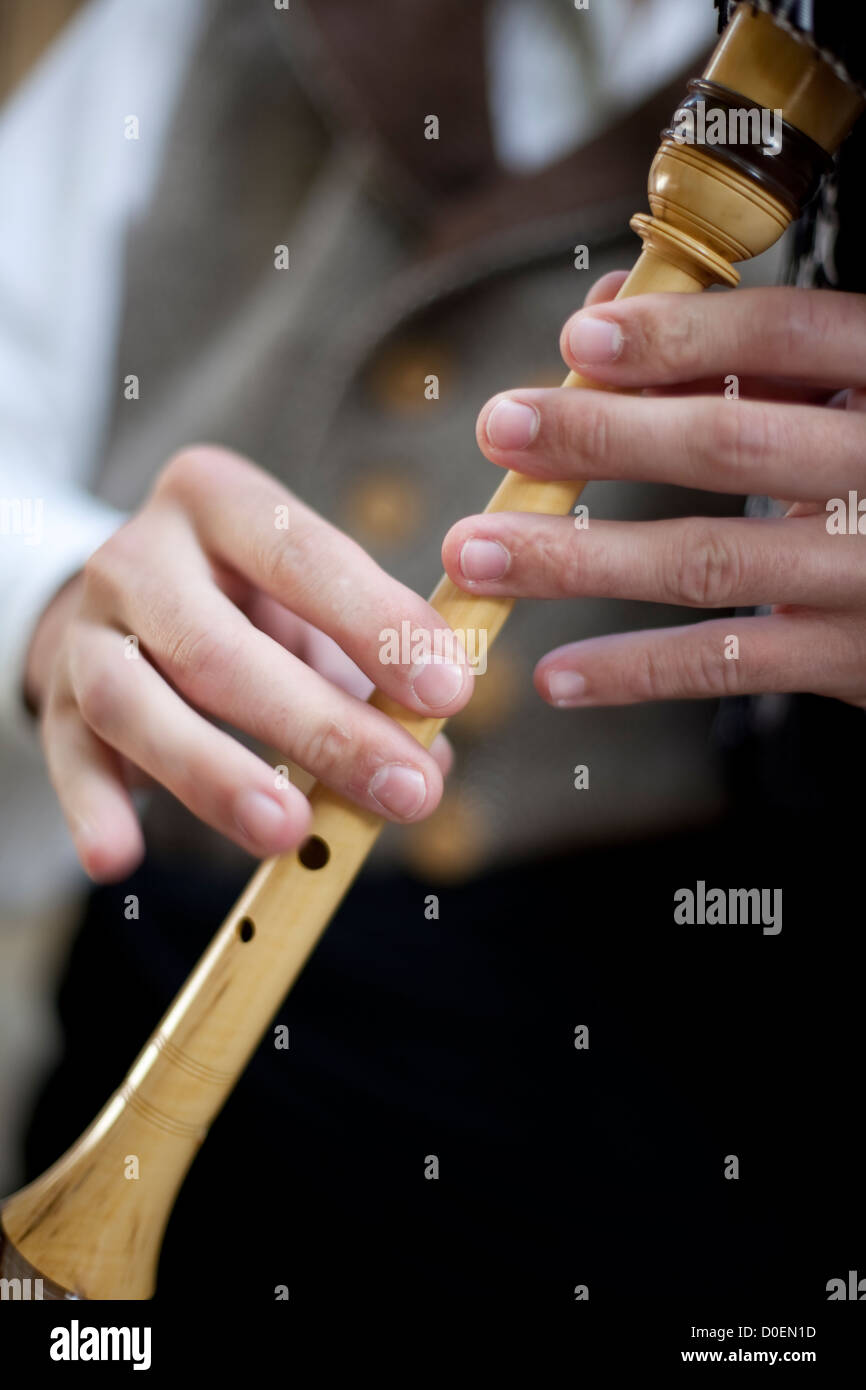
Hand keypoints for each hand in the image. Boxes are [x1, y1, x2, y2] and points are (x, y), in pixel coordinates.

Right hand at [26, 447, 469, 880]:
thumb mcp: (312, 609)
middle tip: (404, 791)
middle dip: (320, 726)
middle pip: (218, 646)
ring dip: (214, 775)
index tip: (449, 693)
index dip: (375, 622)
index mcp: (219, 501)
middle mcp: (139, 555)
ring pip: (133, 702)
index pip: (301, 555)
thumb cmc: (251, 606)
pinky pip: (69, 758)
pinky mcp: (55, 698)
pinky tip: (121, 859)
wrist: (128, 599)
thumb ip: (371, 670)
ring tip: (290, 833)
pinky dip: (94, 810)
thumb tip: (435, 761)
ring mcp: (87, 628)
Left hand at [443, 274, 865, 710]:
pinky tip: (557, 674)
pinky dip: (634, 670)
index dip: (680, 334)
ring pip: (709, 560)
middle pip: (732, 444)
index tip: (576, 337)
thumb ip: (740, 355)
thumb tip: (605, 309)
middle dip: (602, 434)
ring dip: (579, 558)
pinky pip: (728, 661)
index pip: (789, 336)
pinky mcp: (853, 658)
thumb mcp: (844, 398)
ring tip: (477, 554)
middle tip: (498, 429)